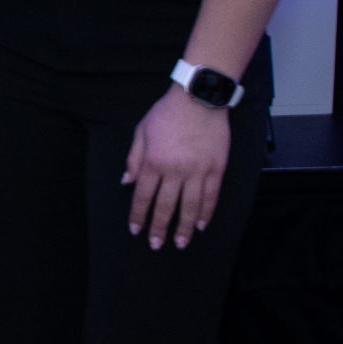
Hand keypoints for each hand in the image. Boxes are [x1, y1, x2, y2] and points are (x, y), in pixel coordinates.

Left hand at [123, 86, 230, 250]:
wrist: (199, 98)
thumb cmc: (166, 113)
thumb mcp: (141, 131)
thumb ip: (134, 159)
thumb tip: (126, 182)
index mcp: (153, 162)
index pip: (143, 196)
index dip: (138, 215)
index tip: (136, 230)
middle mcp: (175, 170)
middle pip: (165, 206)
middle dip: (159, 228)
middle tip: (156, 245)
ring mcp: (198, 171)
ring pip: (190, 206)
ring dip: (184, 228)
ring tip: (180, 243)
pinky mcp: (216, 169)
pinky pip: (211, 196)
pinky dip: (206, 213)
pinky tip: (201, 226)